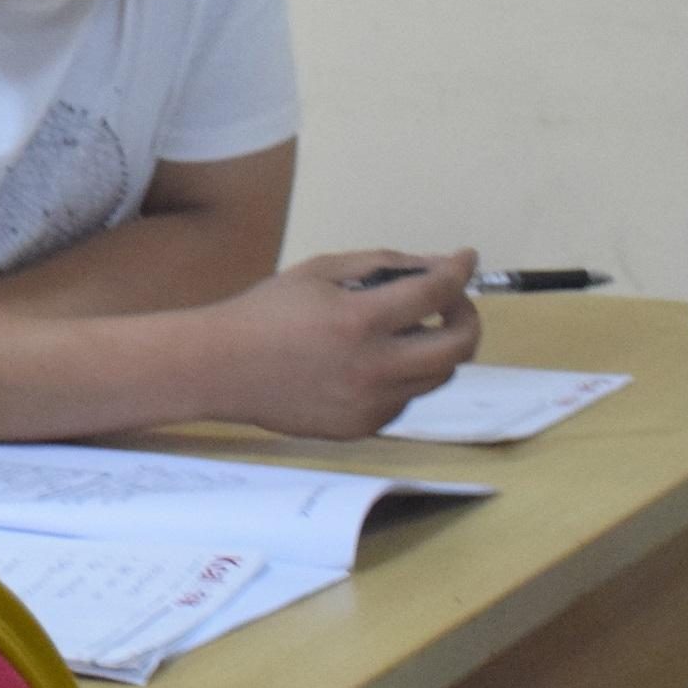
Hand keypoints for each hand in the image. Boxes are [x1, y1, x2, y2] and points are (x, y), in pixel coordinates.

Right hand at [200, 248, 481, 439]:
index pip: (436, 292)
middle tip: (452, 303)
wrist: (220, 369)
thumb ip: (381, 265)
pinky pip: (404, 399)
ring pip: (437, 377)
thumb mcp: (320, 271)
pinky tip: (373, 363)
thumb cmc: (265, 313)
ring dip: (436, 348)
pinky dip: (403, 377)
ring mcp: (370, 404)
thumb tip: (433, 267)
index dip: (458, 270)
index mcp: (360, 320)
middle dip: (466, 317)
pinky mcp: (361, 427)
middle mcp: (373, 368)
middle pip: (458, 347)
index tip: (465, 259)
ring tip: (411, 331)